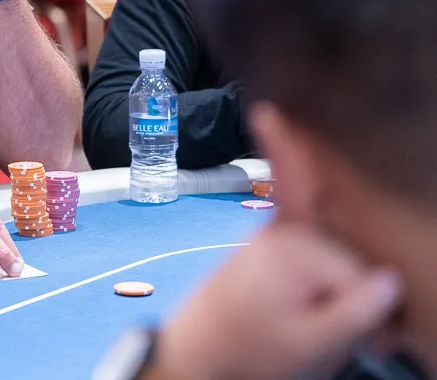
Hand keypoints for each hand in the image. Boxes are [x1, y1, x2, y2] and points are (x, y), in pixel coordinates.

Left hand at [148, 222, 401, 379]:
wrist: (190, 350)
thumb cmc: (243, 350)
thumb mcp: (310, 341)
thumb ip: (355, 311)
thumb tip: (390, 281)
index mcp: (292, 244)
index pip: (361, 272)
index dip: (369, 310)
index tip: (367, 341)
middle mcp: (278, 230)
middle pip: (344, 265)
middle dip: (346, 302)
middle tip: (331, 339)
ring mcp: (266, 237)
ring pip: (326, 268)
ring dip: (326, 299)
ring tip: (306, 330)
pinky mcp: (259, 249)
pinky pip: (302, 267)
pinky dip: (306, 292)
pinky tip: (290, 317)